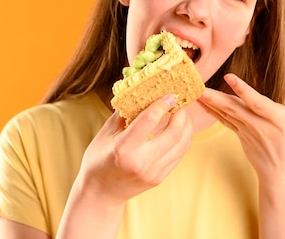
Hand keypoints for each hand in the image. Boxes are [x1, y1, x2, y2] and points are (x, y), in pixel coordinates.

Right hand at [77, 94, 193, 205]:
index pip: (149, 120)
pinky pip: (179, 155)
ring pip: (182, 144)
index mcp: (124, 148)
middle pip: (173, 132)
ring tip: (182, 113)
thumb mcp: (105, 134)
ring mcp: (153, 172)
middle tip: (180, 101)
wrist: (100, 193)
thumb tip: (139, 92)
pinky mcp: (160, 178)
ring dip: (186, 125)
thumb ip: (124, 114)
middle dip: (181, 113)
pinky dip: (182, 139)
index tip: (170, 93)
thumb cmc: (98, 160)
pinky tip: (179, 129)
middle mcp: (141, 161)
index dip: (162, 104)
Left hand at [198, 73, 284, 184]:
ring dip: (210, 101)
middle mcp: (260, 125)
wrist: (283, 175)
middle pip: (235, 108)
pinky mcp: (240, 134)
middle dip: (215, 96)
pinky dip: (212, 110)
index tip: (228, 77)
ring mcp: (247, 131)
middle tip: (199, 86)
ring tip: (195, 90)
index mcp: (279, 120)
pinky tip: (201, 102)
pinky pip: (224, 120)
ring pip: (227, 113)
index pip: (257, 103)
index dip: (243, 90)